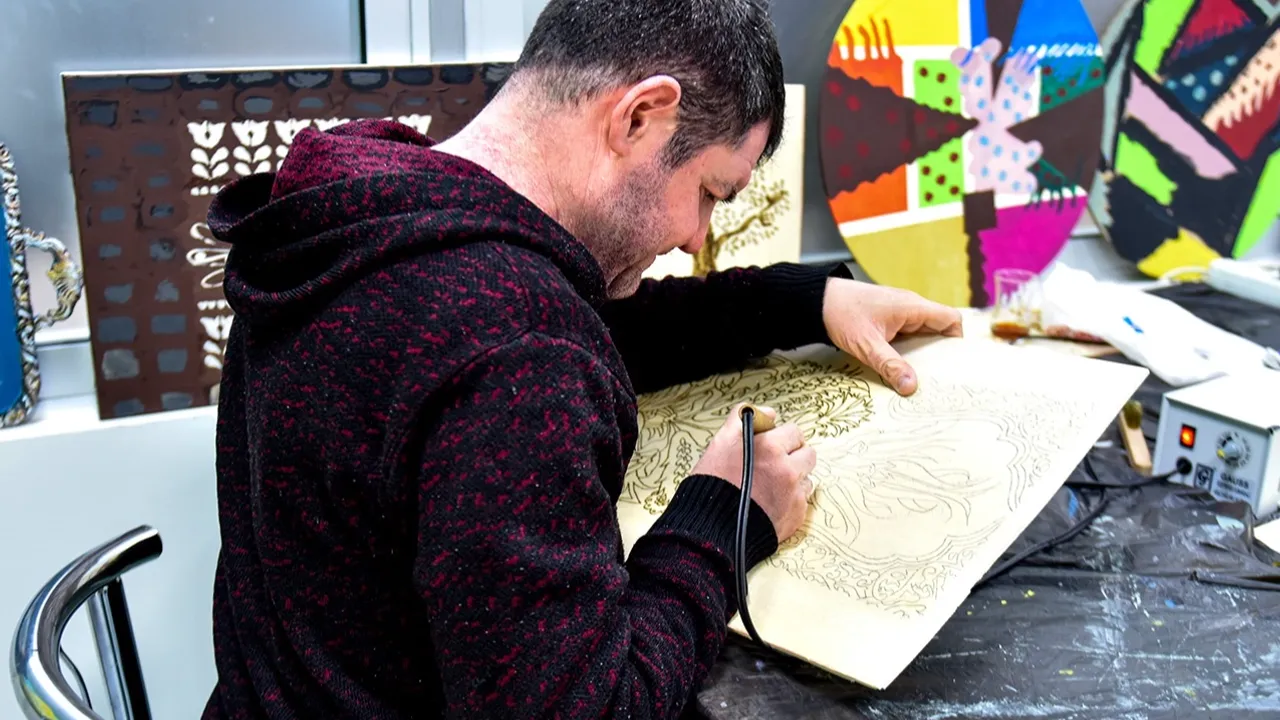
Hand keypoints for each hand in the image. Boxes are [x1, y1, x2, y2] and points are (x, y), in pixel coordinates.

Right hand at [690, 404, 816, 540]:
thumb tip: (766, 412)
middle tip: (775, 464)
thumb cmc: (713, 487)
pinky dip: (791, 499)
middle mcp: (787, 469)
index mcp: (771, 448)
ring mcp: (794, 494)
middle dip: (793, 456)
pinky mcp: (796, 515)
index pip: (794, 432)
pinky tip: (772, 502)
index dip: (782, 437)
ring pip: (807, 477)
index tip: (773, 444)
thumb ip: (743, 419)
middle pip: (807, 453)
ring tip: (771, 485)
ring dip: (794, 478)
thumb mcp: (720, 443)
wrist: (713, 530)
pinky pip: (803, 500)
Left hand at [822, 279, 963, 394]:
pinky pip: (906, 334)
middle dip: (940, 352)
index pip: (950, 319)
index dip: (957, 340)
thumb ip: (890, 365)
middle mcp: (910, 307)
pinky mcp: (887, 318)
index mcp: (912, 307)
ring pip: (921, 333)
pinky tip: (900, 366)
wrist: (816, 300)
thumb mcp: (866, 345)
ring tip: (921, 377)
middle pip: (938, 329)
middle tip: (939, 378)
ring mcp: (898, 312)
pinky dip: (907, 349)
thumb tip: (912, 386)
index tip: (954, 364)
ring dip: (921, 352)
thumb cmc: (841, 314)